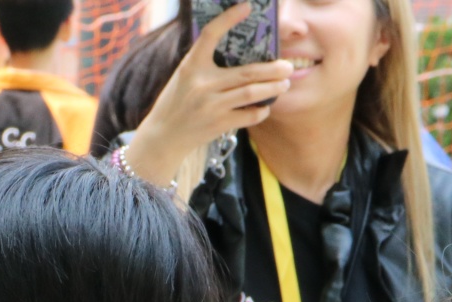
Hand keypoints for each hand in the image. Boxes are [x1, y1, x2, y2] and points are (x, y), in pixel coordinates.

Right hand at [125, 6, 292, 184]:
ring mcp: (211, 106)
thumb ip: (206, 63)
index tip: (247, 7)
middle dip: (273, 69)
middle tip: (288, 66)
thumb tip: (244, 52)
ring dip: (274, 87)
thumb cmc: (176, 103)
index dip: (228, 19)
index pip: (210, 35)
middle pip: (247, 72)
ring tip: (285, 83)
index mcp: (190, 67)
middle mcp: (202, 85)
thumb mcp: (184, 77)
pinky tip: (265, 106)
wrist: (163, 138)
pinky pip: (249, 115)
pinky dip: (261, 110)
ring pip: (252, 93)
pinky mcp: (218, 124)